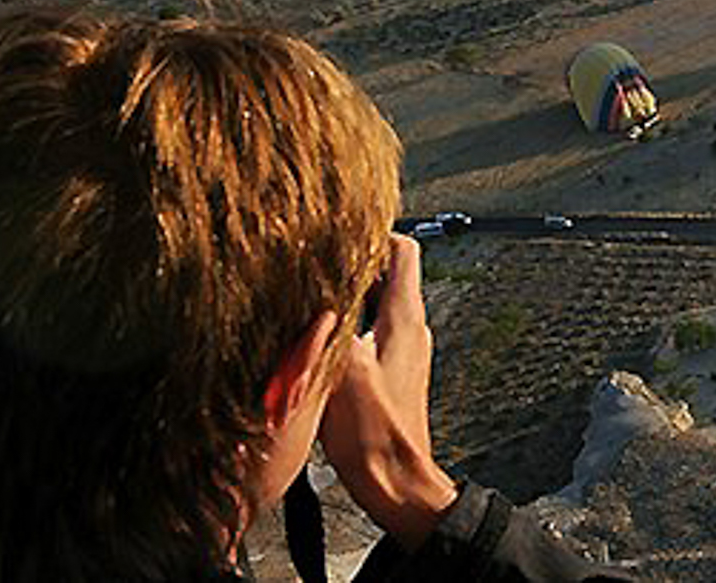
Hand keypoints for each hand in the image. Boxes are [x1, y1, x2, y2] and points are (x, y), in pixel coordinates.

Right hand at [318, 235, 458, 550]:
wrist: (394, 483)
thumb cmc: (377, 436)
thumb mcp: (344, 370)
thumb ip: (333, 324)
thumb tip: (317, 292)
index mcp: (405, 319)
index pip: (402, 251)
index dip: (371, 234)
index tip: (338, 232)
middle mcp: (408, 329)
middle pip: (383, 276)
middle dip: (347, 267)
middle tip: (311, 266)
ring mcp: (400, 351)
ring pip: (371, 306)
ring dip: (342, 300)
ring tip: (306, 300)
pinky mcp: (387, 374)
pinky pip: (365, 335)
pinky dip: (342, 329)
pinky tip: (312, 342)